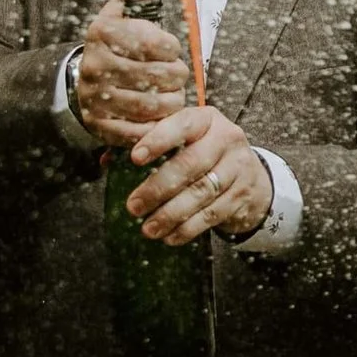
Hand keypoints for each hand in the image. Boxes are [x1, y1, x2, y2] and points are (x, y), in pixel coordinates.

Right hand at [74, 0, 192, 145]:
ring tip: (174, 96)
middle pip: (155, 76)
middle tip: (178, 76)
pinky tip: (162, 117)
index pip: (153, 42)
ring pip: (150, 106)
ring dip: (172, 102)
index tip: (172, 51)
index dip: (172, 48)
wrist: (84, 78)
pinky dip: (156, 127)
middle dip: (176, 76)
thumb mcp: (123, 13)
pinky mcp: (98, 123)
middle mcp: (95, 64)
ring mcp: (94, 97)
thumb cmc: (115, 44)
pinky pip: (137, 132)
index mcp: (103, 33)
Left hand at [126, 103, 275, 244]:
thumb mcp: (181, 140)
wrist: (249, 174)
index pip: (182, 125)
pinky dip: (189, 228)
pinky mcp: (242, 194)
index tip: (135, 158)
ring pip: (202, 192)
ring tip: (148, 228)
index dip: (158, 140)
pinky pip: (213, 214)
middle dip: (158, 188)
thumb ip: (146, 145)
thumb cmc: (202, 153)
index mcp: (206, 119)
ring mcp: (238, 167)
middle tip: (134, 207)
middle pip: (191, 164)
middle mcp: (227, 138)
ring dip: (171, 214)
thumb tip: (107, 162)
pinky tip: (170, 237)